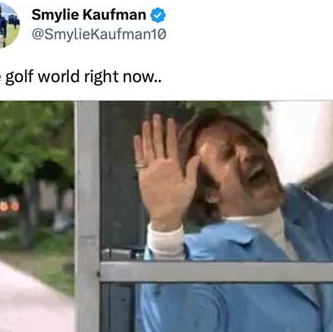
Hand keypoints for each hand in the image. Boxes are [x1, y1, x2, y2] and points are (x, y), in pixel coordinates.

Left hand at [134, 113, 200, 231]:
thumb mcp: (190, 186)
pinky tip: (136, 138)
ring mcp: (149, 169)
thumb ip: (191, 170)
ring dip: (146, 134)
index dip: (170, 132)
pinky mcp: (141, 175)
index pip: (171, 145)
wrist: (164, 215)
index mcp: (173, 166)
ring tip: (146, 122)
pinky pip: (138, 159)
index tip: (169, 121)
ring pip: (147, 148)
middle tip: (155, 116)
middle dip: (156, 129)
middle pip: (158, 143)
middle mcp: (160, 165)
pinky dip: (137, 148)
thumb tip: (196, 156)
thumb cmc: (179, 201)